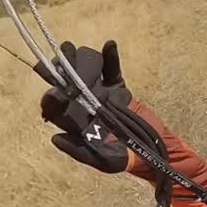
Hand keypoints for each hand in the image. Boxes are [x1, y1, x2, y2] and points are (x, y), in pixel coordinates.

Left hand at [35, 40, 160, 172]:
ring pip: (85, 70)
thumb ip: (80, 152)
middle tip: (64, 54)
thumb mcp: (105, 161)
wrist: (155, 147)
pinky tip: (110, 45)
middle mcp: (82, 103)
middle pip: (66, 80)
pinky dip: (110, 57)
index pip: (55, 105)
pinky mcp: (118, 86)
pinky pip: (112, 68)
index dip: (51, 95)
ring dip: (83, 60)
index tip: (55, 90)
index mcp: (74, 122)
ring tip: (83, 55)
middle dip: (63, 66)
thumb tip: (54, 137)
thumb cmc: (127, 158)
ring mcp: (100, 92)